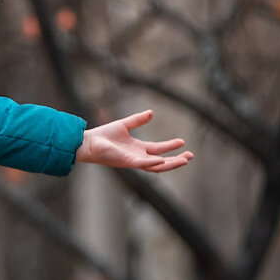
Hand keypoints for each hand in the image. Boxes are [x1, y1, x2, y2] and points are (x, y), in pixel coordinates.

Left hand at [76, 109, 193, 172]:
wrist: (88, 142)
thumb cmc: (103, 136)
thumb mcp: (124, 125)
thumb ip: (138, 120)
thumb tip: (152, 112)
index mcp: (137, 149)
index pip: (158, 150)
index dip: (171, 147)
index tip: (183, 142)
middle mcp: (138, 157)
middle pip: (162, 161)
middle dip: (176, 160)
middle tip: (190, 156)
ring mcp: (133, 161)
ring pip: (156, 167)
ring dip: (171, 164)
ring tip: (185, 160)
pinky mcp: (127, 162)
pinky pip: (142, 165)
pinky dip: (152, 163)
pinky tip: (162, 160)